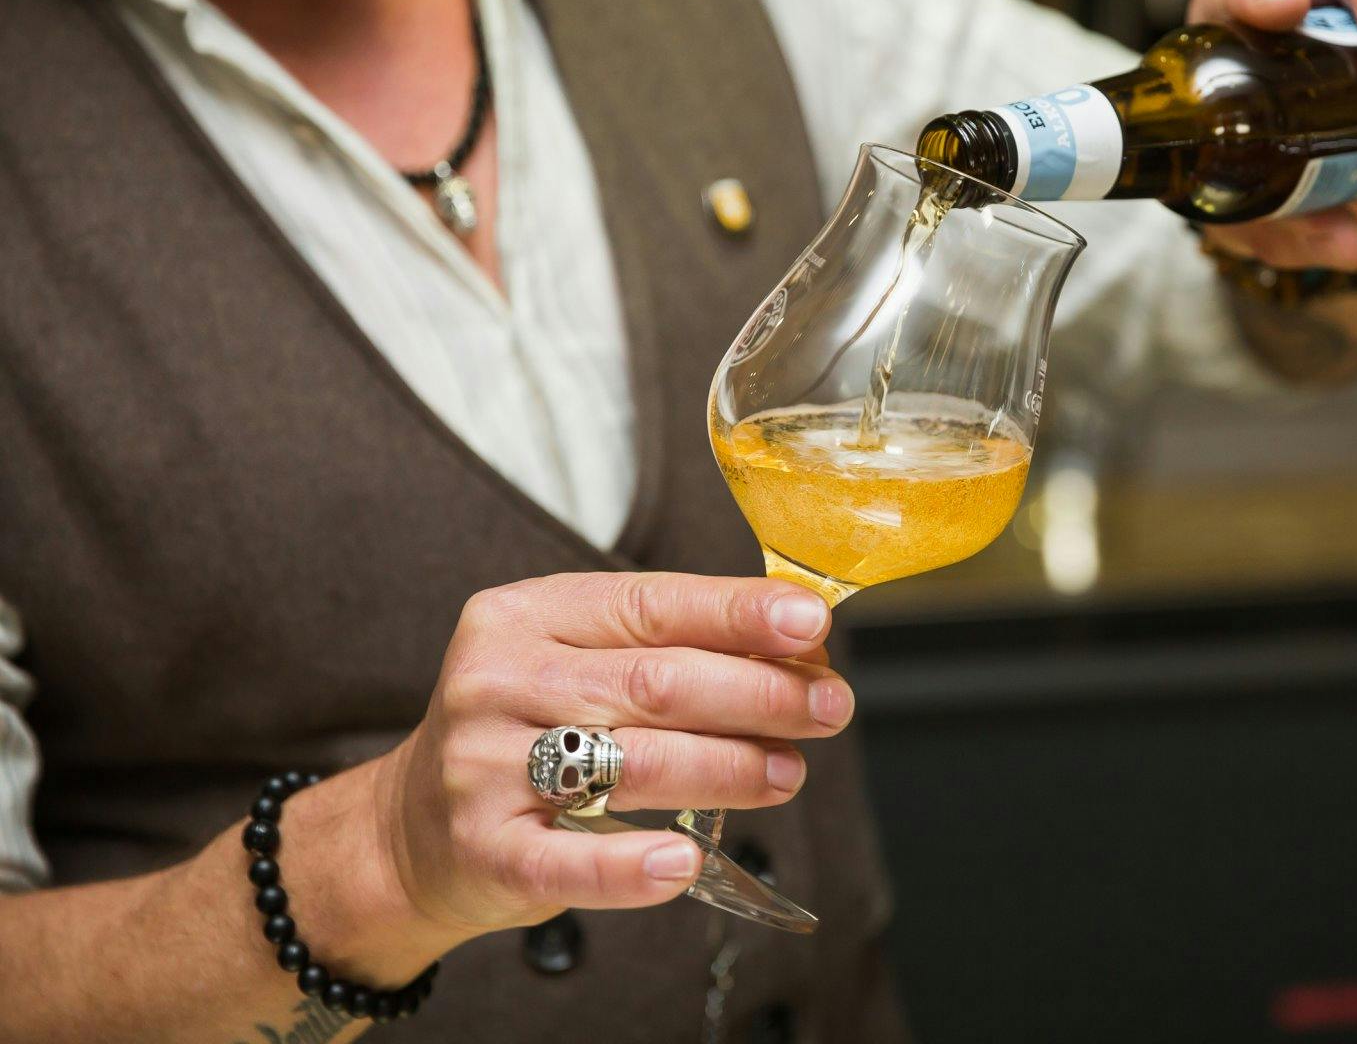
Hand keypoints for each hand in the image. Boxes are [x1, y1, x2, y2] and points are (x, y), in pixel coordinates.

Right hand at [377, 572, 845, 936]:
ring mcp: (484, 766)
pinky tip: (686, 862)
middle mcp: (497, 680)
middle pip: (655, 682)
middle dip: (759, 695)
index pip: (650, 604)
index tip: (812, 623)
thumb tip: (799, 648)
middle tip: (829, 706)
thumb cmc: (528, 732)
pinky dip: (634, 867)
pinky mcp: (482, 849)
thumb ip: (671, 649)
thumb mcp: (578, 664)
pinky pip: (569, 860)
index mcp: (527, 615)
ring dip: (728, 769)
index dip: (739, 613)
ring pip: (632, 762)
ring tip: (788, 773)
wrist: (413, 829)